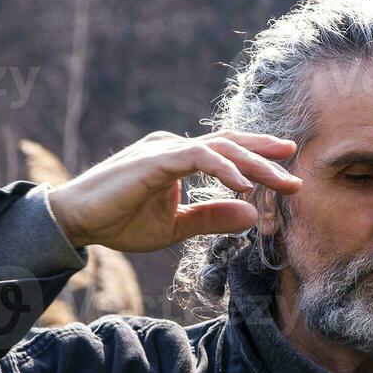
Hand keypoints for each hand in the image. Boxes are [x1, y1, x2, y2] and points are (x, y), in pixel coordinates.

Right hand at [46, 129, 301, 251]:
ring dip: (253, 165)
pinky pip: (198, 157)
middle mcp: (175, 147)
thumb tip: (252, 215)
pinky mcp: (155, 158)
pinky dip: (224, 169)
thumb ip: (212, 218)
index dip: (259, 161)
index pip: (227, 153)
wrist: (76, 221)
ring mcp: (165, 149)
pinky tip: (244, 186)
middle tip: (296, 179)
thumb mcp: (176, 227)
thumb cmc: (120, 221)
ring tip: (280, 181)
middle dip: (267, 160)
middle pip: (230, 146)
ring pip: (220, 148)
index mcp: (179, 158)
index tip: (288, 175)